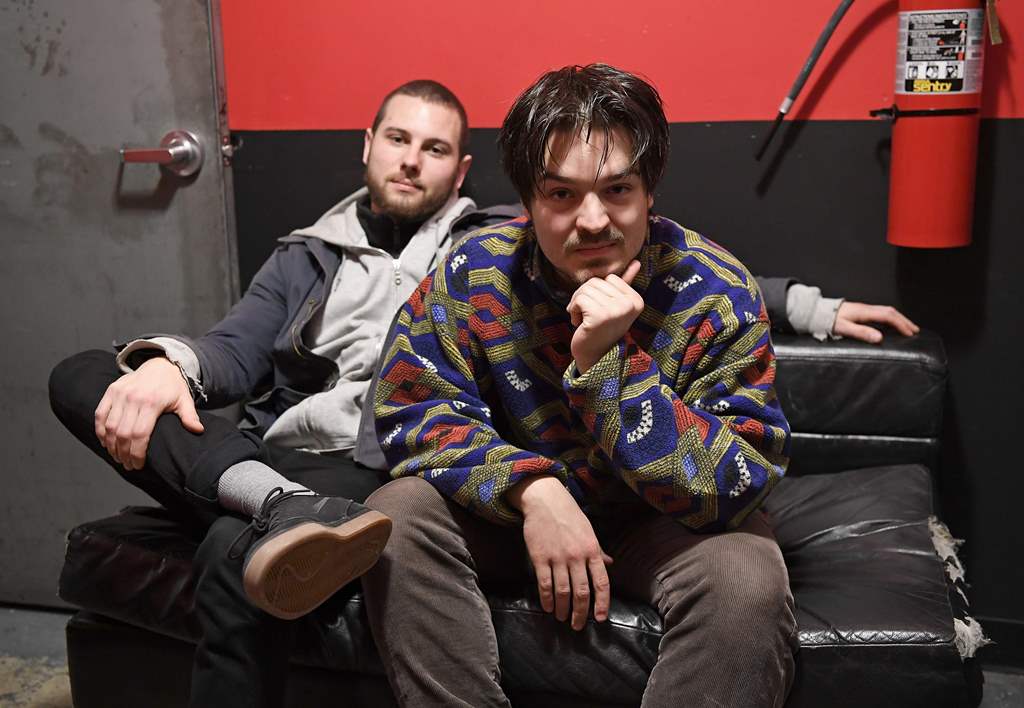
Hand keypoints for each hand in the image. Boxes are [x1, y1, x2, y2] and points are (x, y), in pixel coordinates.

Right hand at [94, 357, 202, 469]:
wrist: (160, 364)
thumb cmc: (173, 387)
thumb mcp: (184, 400)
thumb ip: (189, 416)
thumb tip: (198, 430)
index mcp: (152, 402)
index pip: (139, 434)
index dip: (136, 453)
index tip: (138, 464)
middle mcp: (133, 397)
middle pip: (123, 433)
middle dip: (123, 453)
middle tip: (127, 465)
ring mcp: (120, 393)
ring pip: (109, 426)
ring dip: (111, 445)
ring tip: (117, 457)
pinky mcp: (111, 390)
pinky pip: (100, 414)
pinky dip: (100, 431)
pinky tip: (105, 443)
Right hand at [509, 475, 612, 630]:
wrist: (545, 500)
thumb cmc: (569, 515)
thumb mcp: (588, 531)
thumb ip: (598, 550)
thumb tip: (610, 563)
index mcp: (592, 550)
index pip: (601, 582)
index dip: (602, 602)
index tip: (600, 618)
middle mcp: (577, 556)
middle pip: (581, 592)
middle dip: (580, 613)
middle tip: (578, 626)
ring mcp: (558, 557)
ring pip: (562, 591)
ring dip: (563, 608)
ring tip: (562, 618)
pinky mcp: (540, 557)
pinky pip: (544, 584)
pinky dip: (546, 599)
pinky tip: (548, 607)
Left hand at [566, 260, 643, 373]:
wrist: (595, 357)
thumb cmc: (602, 329)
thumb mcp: (615, 306)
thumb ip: (625, 284)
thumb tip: (636, 262)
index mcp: (636, 300)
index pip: (609, 278)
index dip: (598, 292)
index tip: (600, 310)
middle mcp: (629, 304)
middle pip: (595, 281)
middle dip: (585, 297)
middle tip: (589, 316)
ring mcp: (616, 310)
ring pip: (585, 288)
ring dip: (577, 304)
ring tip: (584, 320)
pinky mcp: (600, 316)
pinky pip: (579, 299)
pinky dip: (573, 310)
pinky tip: (579, 324)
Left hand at [833, 302, 919, 343]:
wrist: (819, 312)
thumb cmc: (829, 320)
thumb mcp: (844, 329)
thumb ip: (861, 333)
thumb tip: (879, 338)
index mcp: (865, 312)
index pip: (888, 316)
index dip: (901, 324)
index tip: (910, 333)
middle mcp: (866, 309)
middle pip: (891, 312)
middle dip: (904, 321)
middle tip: (915, 330)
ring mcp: (864, 309)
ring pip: (887, 311)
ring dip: (899, 319)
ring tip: (907, 327)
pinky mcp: (861, 311)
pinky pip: (881, 313)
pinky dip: (891, 318)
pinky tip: (891, 325)